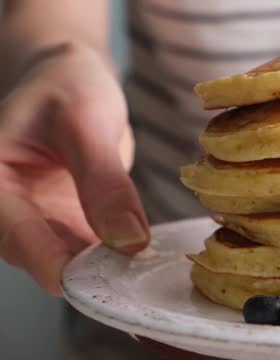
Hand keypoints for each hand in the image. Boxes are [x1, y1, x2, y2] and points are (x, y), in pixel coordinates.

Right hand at [0, 42, 148, 295]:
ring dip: (102, 268)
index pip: (12, 231)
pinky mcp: (65, 224)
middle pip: (38, 255)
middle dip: (83, 271)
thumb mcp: (86, 123)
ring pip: (66, 259)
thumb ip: (105, 181)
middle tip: (129, 278)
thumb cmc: (68, 88)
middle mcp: (6, 206)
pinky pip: (88, 250)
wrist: (73, 82)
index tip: (89, 282)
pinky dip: (114, 256)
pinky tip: (144, 258)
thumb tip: (129, 241)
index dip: (49, 260)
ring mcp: (36, 219)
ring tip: (142, 270)